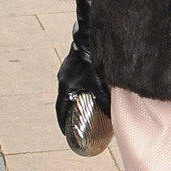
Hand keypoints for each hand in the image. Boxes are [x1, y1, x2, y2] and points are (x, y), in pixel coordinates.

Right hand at [56, 0, 110, 130]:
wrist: (92, 36)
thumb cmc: (95, 58)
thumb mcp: (100, 82)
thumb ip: (104, 99)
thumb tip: (110, 116)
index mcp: (66, 84)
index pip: (61, 109)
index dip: (63, 122)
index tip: (67, 134)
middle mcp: (65, 78)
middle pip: (65, 101)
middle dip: (70, 114)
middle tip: (77, 126)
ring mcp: (70, 70)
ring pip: (71, 92)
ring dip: (76, 102)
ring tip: (85, 113)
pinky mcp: (76, 65)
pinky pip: (77, 83)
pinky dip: (81, 91)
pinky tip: (90, 95)